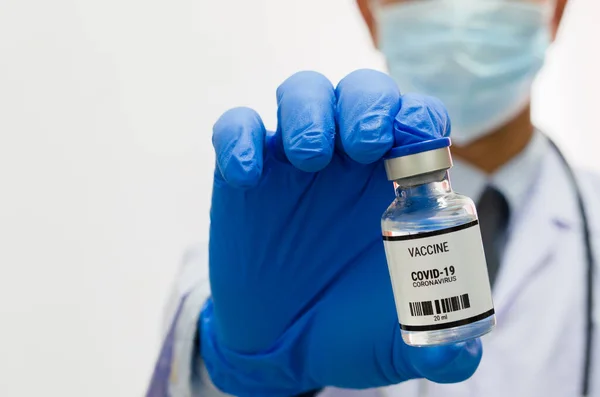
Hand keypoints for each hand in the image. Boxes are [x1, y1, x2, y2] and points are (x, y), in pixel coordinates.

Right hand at [200, 69, 481, 395]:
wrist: (281, 347)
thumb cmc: (346, 329)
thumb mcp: (395, 341)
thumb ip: (437, 350)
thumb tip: (463, 355)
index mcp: (395, 183)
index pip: (417, 119)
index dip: (420, 119)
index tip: (419, 147)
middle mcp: (346, 159)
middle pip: (362, 92)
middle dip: (366, 105)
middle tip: (365, 145)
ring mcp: (293, 161)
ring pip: (302, 93)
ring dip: (309, 111)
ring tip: (311, 156)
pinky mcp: (244, 176)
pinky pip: (235, 130)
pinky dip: (239, 140)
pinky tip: (247, 176)